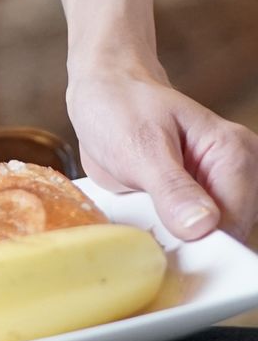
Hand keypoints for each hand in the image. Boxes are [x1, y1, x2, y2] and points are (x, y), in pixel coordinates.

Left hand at [68, 62, 257, 241]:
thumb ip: (172, 187)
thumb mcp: (140, 144)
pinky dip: (165, 240)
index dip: (202, 245)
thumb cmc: (121, 105)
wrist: (103, 93)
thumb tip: (202, 226)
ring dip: (173, 244)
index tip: (167, 247)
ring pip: (208, 246)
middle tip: (146, 226)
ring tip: (142, 213)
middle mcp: (237, 176)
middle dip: (186, 245)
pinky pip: (190, 241)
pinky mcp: (199, 206)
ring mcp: (218, 192)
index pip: (235, 223)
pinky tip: (142, 218)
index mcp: (235, 153)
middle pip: (226, 240)